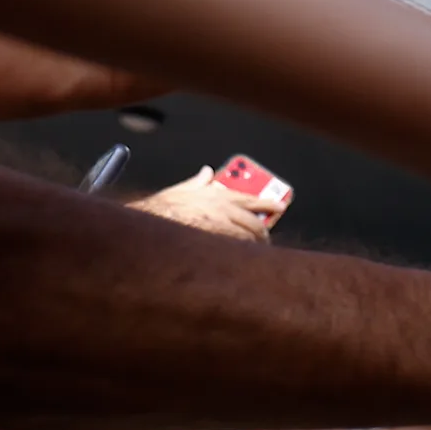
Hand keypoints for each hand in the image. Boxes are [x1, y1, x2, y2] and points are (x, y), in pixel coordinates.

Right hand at [133, 168, 285, 241]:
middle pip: (253, 221)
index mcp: (216, 195)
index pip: (249, 198)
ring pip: (248, 235)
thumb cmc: (161, 207)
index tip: (281, 206)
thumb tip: (207, 171)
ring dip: (254, 244)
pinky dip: (242, 251)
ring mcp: (220, 224)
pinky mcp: (216, 239)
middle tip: (265, 238)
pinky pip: (237, 247)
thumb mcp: (180, 189)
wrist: (150, 222)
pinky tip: (244, 258)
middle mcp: (223, 208)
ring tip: (256, 251)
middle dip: (262, 231)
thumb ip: (198, 181)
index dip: (267, 203)